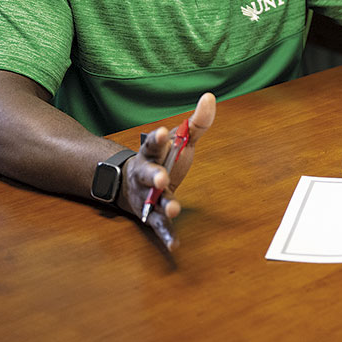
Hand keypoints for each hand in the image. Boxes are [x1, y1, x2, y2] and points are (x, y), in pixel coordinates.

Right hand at [118, 92, 215, 249]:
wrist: (130, 185)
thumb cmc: (162, 159)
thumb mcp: (180, 141)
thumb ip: (196, 123)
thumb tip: (210, 97)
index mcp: (151, 152)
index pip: (154, 143)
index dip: (159, 138)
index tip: (165, 132)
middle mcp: (145, 173)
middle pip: (148, 173)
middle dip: (154, 175)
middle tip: (161, 177)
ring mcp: (147, 196)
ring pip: (152, 200)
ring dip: (163, 204)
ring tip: (173, 207)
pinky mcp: (152, 215)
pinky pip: (159, 225)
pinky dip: (166, 234)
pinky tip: (174, 244)